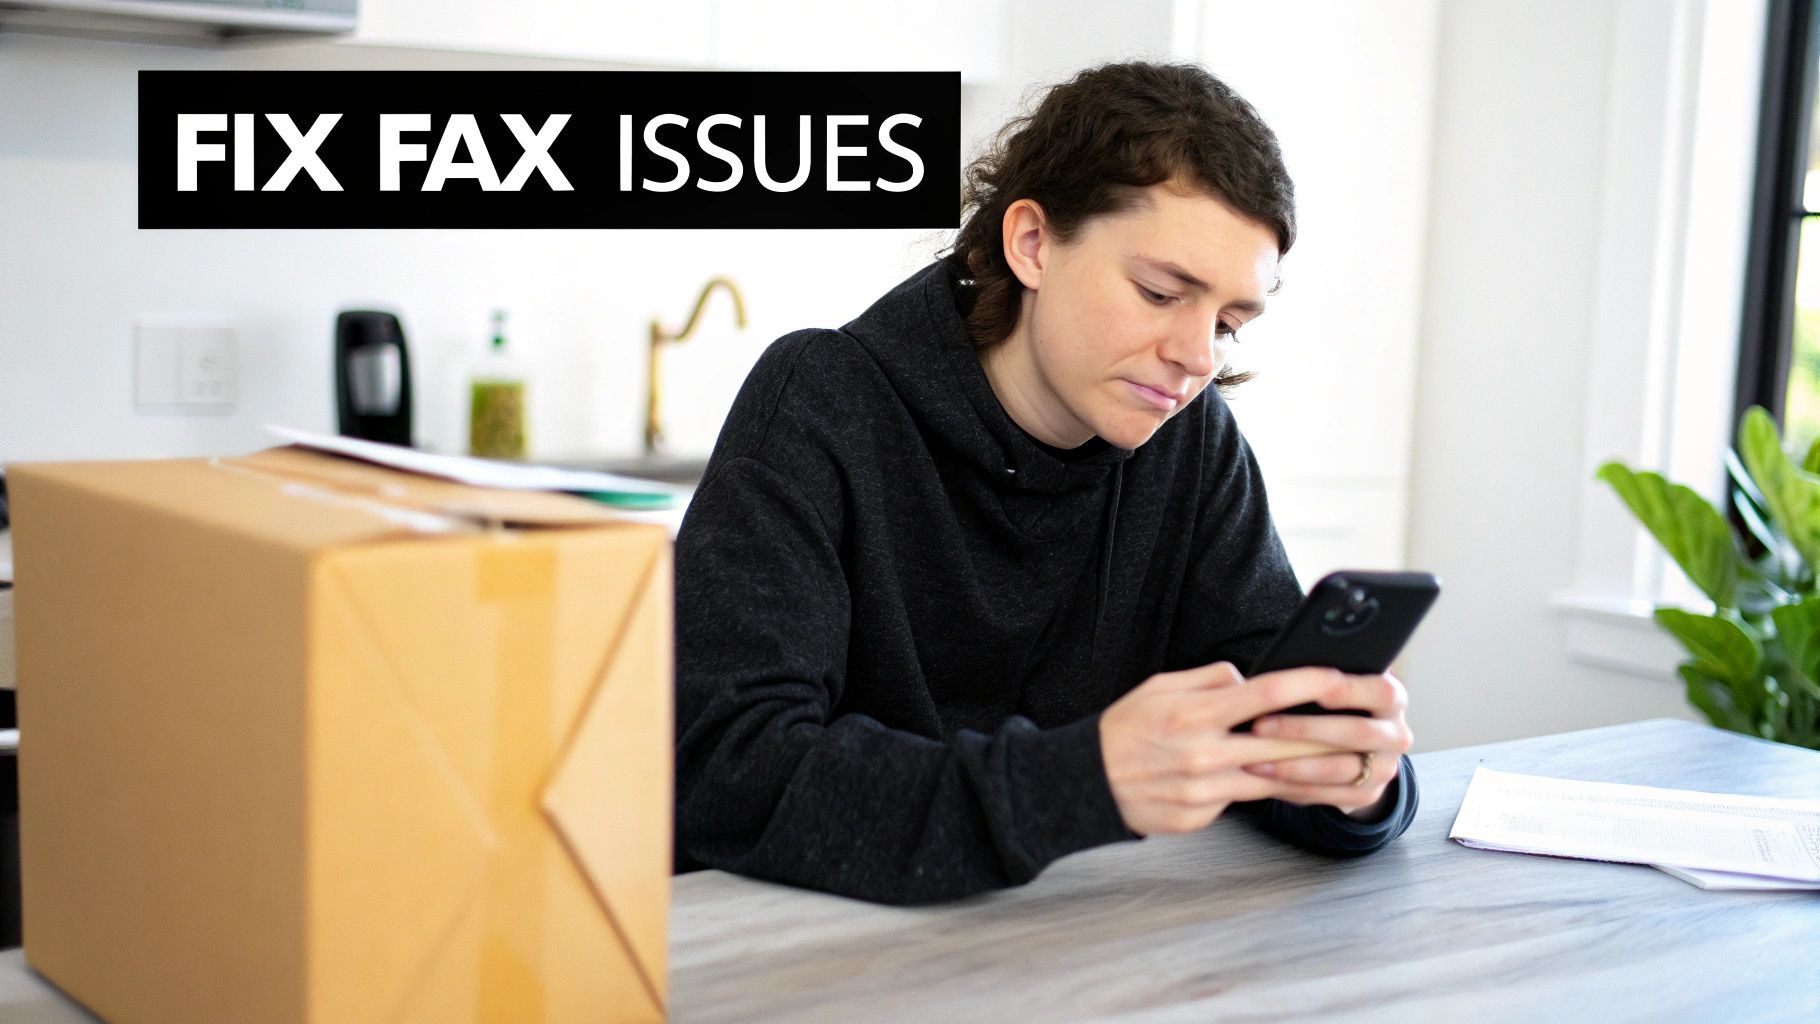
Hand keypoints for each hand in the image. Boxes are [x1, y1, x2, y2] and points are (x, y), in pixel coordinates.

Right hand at [1098, 661, 1372, 836]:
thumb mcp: (1159, 687)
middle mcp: (1204, 753)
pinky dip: (1265, 792)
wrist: (1086, 783)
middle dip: (1332, 738)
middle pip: (1284, 745)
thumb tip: (1247, 678)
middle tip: (1370, 732)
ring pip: (1275, 783)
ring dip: (1318, 776)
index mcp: (1195, 714)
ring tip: (1354, 770)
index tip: (1339, 678)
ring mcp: (1204, 791)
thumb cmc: (1124, 728)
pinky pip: (1242, 800)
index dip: (1307, 684)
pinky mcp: (1201, 817)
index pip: (1264, 694)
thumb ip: (1208, 679)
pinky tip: (1296, 790)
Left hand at [1238, 671, 1412, 817]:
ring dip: (1294, 764)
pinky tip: (1266, 775)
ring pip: (1341, 769)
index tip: (1311, 689)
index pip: (1380, 692)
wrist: (1348, 745)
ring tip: (1255, 758)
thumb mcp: (1331, 685)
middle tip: (1260, 725)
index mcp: (1391, 698)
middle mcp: (1396, 734)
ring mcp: (1384, 768)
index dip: (1348, 691)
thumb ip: (1315, 678)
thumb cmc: (1329, 704)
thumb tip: (1276, 672)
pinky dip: (1294, 785)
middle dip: (1305, 729)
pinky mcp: (1366, 794)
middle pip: (1358, 732)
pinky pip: (1330, 795)